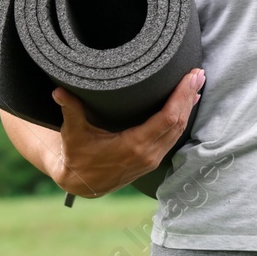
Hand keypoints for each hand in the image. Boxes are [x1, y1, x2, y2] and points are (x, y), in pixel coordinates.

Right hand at [48, 68, 203, 197]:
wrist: (82, 183)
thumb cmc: (77, 155)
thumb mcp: (72, 133)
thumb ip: (70, 111)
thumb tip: (58, 91)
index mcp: (133, 146)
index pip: (167, 118)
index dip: (180, 97)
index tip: (189, 77)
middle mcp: (148, 154)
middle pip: (178, 122)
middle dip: (189, 96)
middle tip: (198, 72)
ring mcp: (152, 158)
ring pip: (179, 130)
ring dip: (188, 106)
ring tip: (197, 83)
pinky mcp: (153, 159)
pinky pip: (174, 136)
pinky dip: (182, 118)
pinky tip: (188, 104)